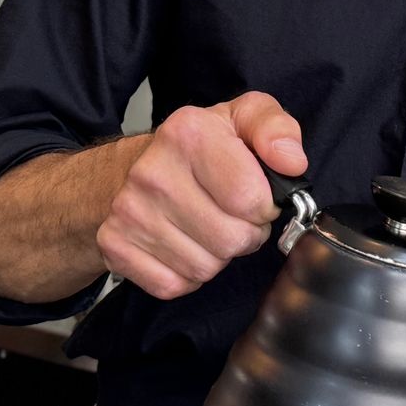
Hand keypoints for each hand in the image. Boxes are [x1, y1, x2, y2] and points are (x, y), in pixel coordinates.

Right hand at [97, 92, 306, 299]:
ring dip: (217, 256)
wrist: (130, 168)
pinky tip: (184, 245)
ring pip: (204, 269)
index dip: (265, 206)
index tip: (256, 196)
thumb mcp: (243, 119)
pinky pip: (173, 285)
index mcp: (188, 133)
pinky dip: (186, 275)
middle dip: (244, 234)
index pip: (250, 199)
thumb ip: (276, 130)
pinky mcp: (115, 245)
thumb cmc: (198, 148)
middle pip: (231, 239)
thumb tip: (291, 161)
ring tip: (209, 228)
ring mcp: (128, 211)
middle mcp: (152, 172)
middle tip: (234, 216)